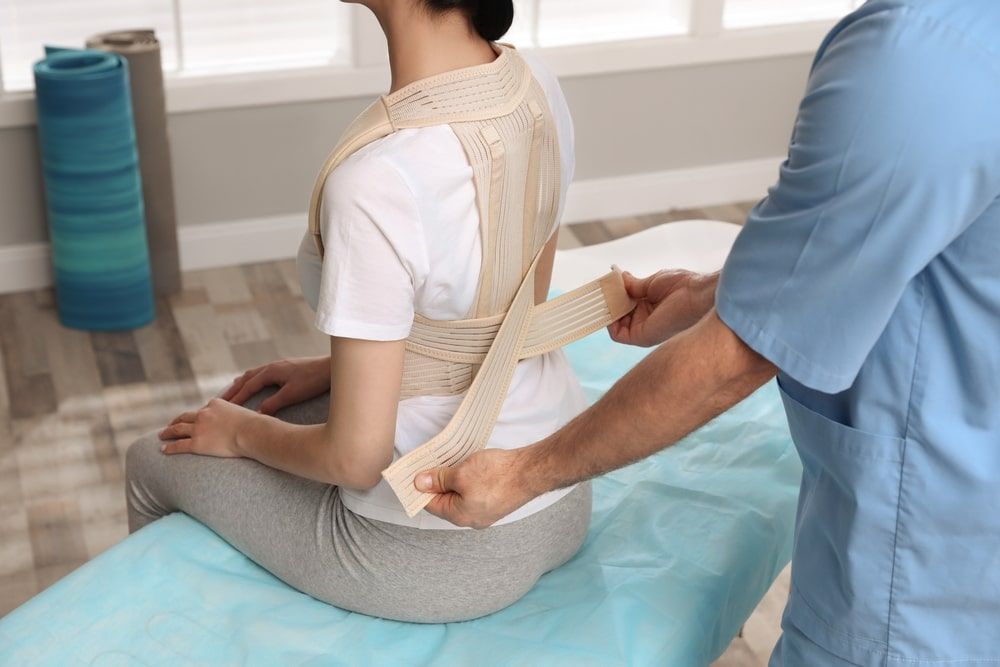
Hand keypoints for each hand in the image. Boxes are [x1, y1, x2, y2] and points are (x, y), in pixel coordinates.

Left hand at [159, 398, 256, 457]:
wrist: (251, 433)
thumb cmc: (255, 425)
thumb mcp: (248, 412)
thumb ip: (244, 414)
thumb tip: (258, 413)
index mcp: (216, 404)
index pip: (203, 409)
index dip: (198, 415)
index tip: (194, 419)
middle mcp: (204, 414)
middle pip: (185, 417)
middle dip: (176, 421)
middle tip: (170, 425)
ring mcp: (199, 428)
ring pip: (178, 429)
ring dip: (168, 431)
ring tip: (162, 435)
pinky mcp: (197, 443)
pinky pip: (179, 445)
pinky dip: (169, 447)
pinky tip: (163, 449)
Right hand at [221, 356, 329, 414]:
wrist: (332, 368)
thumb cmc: (313, 380)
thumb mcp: (291, 394)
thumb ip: (273, 403)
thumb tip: (258, 413)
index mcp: (271, 371)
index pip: (249, 385)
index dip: (236, 397)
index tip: (224, 407)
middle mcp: (273, 366)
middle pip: (247, 377)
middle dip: (234, 389)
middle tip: (221, 399)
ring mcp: (281, 365)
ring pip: (256, 373)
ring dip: (243, 382)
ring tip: (234, 390)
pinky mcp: (289, 367)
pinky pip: (265, 373)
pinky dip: (255, 379)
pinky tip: (259, 384)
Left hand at [414, 449, 534, 528]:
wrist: (531, 472)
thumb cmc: (498, 475)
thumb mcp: (461, 474)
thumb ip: (439, 480)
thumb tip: (420, 483)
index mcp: (459, 516)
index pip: (430, 504)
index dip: (420, 487)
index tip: (414, 472)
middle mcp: (472, 518)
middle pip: (445, 501)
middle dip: (438, 482)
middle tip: (432, 462)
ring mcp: (486, 511)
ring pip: (460, 495)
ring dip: (454, 479)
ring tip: (451, 461)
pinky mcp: (496, 501)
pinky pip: (474, 493)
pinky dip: (468, 481)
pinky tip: (469, 466)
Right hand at [608, 270, 717, 346]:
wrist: (697, 295)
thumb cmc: (683, 286)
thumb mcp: (652, 283)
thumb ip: (633, 285)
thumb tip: (619, 278)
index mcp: (651, 306)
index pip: (627, 304)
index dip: (616, 295)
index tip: (609, 283)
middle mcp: (647, 319)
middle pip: (620, 314)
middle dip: (609, 301)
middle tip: (602, 288)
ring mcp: (644, 329)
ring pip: (616, 324)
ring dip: (608, 311)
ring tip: (604, 295)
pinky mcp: (642, 337)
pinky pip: (618, 335)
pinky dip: (609, 323)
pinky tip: (610, 307)